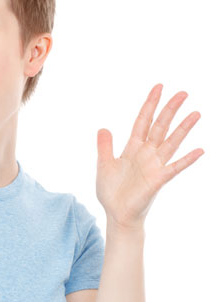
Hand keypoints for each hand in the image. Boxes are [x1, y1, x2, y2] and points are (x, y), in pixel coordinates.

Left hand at [96, 83, 203, 229]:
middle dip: (170, 110)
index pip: (143, 121)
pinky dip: (187, 159)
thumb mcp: (104, 165)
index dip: (150, 105)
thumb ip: (105, 147)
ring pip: (171, 142)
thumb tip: (103, 128)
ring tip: (195, 113)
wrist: (116, 213)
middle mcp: (146, 154)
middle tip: (182, 93)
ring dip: (183, 129)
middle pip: (160, 126)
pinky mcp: (158, 180)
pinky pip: (175, 167)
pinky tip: (199, 150)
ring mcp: (154, 166)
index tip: (158, 87)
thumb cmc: (111, 192)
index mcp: (132, 148)